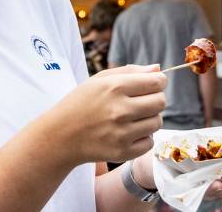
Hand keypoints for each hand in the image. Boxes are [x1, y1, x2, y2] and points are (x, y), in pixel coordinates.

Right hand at [47, 64, 166, 163]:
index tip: (151, 85)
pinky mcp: (122, 152)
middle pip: (160, 102)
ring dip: (149, 118)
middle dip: (155, 99)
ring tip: (132, 118)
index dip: (158, 82)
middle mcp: (120, 110)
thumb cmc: (81, 103)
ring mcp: (122, 133)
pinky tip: (129, 132)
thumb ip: (130, 71)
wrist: (61, 136)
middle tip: (141, 102)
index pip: (157, 82)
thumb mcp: (99, 80)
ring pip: (157, 122)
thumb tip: (158, 69)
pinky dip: (143, 137)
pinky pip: (149, 142)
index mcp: (115, 87)